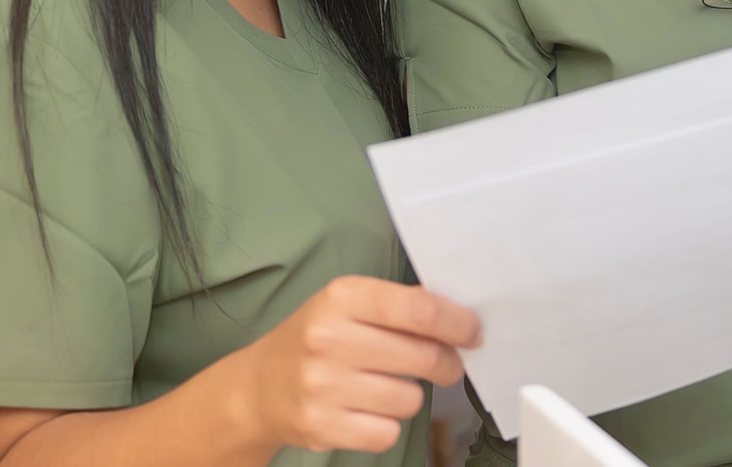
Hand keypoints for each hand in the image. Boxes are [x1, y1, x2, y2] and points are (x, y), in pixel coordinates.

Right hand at [240, 275, 481, 455]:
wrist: (259, 387)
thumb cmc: (318, 338)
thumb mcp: (349, 304)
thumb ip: (400, 304)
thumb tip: (459, 316)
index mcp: (343, 297)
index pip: (419, 309)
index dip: (457, 323)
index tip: (473, 332)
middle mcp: (330, 339)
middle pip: (423, 356)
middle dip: (446, 362)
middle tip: (446, 363)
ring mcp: (323, 386)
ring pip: (410, 399)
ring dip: (410, 395)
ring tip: (387, 385)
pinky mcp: (321, 427)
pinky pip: (387, 433)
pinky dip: (387, 425)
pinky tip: (367, 410)